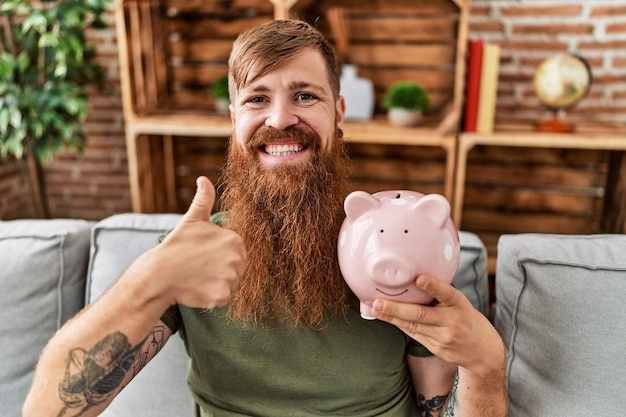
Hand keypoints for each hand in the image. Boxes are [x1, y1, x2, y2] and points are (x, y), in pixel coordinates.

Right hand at [135, 176, 246, 308]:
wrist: (159, 273)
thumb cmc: (177, 245)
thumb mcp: (193, 219)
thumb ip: (204, 200)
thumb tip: (203, 179)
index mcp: (235, 239)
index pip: (237, 251)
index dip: (221, 254)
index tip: (205, 255)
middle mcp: (237, 258)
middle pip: (238, 268)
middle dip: (222, 269)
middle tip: (201, 267)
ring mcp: (230, 278)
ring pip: (232, 283)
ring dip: (218, 283)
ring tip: (199, 276)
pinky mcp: (222, 296)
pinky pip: (224, 297)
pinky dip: (213, 296)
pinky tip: (199, 288)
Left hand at [371, 275, 503, 375]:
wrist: (482, 351)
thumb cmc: (465, 318)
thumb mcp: (460, 302)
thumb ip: (441, 293)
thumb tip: (413, 275)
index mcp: (459, 304)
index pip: (446, 293)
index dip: (432, 286)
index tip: (419, 279)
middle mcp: (451, 321)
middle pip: (421, 315)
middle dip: (397, 309)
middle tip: (379, 303)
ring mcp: (443, 337)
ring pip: (412, 326)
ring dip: (391, 317)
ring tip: (375, 308)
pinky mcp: (436, 347)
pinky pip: (413, 334)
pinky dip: (397, 325)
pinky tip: (384, 318)